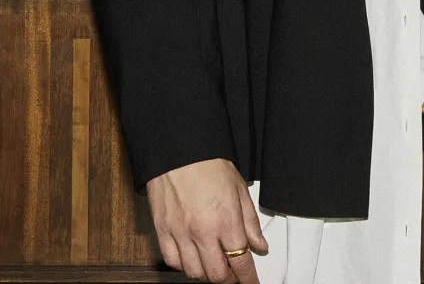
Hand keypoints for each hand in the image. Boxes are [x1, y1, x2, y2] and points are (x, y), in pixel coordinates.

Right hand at [147, 158, 268, 281]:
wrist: (180, 151)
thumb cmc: (210, 164)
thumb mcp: (240, 189)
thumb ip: (250, 221)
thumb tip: (260, 244)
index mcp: (226, 221)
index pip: (241, 261)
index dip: (248, 278)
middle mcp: (203, 232)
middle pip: (217, 274)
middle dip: (229, 279)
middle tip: (234, 274)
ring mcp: (181, 234)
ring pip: (194, 273)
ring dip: (206, 273)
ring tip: (214, 263)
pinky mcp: (163, 232)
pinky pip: (172, 262)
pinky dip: (183, 265)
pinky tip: (192, 257)